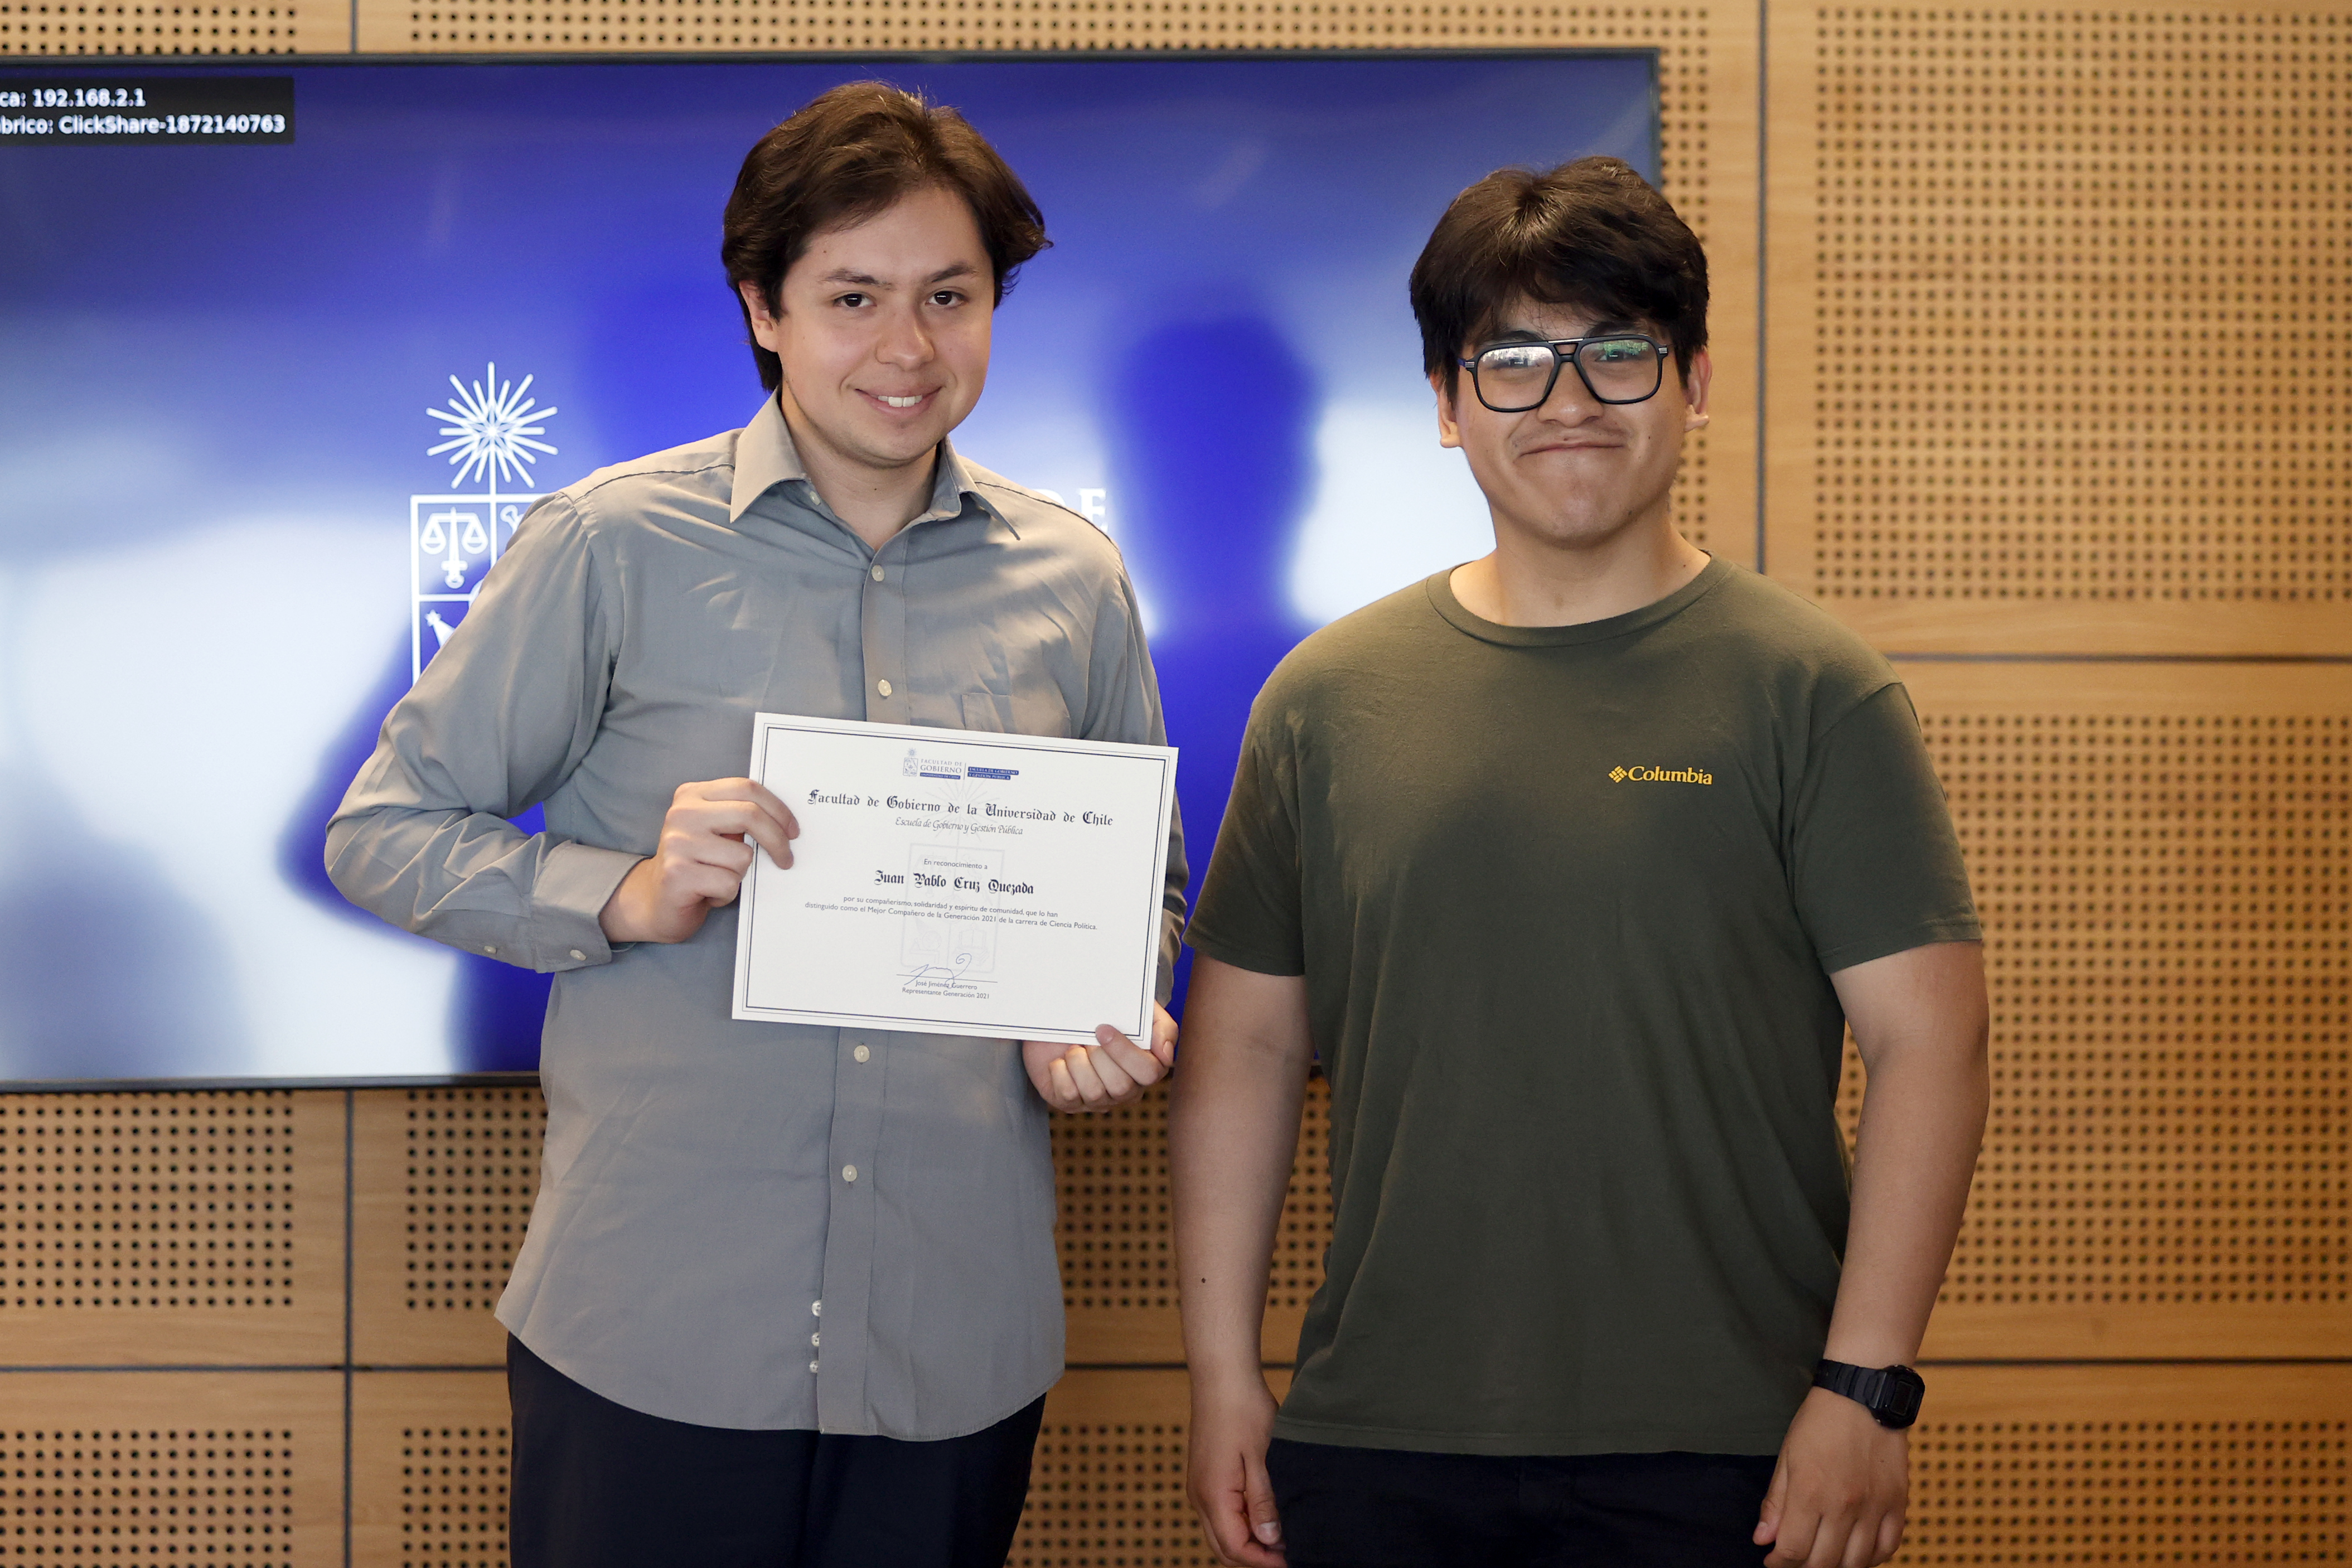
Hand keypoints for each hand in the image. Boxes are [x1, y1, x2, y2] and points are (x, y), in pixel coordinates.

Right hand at [599, 778, 798, 944]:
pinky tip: (709, 893)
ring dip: (740, 875)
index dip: (778, 809)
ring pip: (742, 856)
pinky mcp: (677, 874)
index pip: (746, 788)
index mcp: (692, 795)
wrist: (654, 901)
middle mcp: (682, 814)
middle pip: (750, 815)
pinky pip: (729, 883)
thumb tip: (785, 823)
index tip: (793, 831)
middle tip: (786, 859)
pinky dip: (727, 894)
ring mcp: (677, 843)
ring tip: (719, 878)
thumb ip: (739, 818)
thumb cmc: (694, 865)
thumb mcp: (714, 831)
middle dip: (777, 841)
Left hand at [1024, 1003, 1177, 1111]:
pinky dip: (1059, 1071)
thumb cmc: (1105, 1016)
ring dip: (1078, 1063)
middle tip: (1088, 1039)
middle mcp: (1125, 1091)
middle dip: (1099, 1057)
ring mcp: (1098, 1101)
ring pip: (1094, 1092)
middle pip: (1121, 1086)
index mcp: (1146, 1070)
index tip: (1103, 1029)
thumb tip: (1165, 1053)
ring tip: (1074, 1049)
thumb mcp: (1139, 1011)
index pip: (1149, 1073)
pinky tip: (1060, 1060)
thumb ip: (1162, 1027)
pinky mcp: (1070, 1103)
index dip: (1125, 1053)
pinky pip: (1068, 1095)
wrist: (1062, 1017)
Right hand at [1187, 1374, 1285, 1566]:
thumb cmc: (1243, 1410)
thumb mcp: (1261, 1459)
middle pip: (1224, 1548)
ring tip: (1282, 1535)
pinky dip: (1241, 1524)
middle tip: (1288, 1554)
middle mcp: (1199, 1496)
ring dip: (1248, 1541)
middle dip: (1255, 1558)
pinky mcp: (1205, 1476)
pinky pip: (1219, 1514)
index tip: (1292, 1560)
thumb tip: (1270, 1541)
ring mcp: (1199, 1486)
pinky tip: (1265, 1513)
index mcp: (1213, 1496)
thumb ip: (1263, 1503)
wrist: (1222, 1376)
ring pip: (1221, 1533)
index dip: (1264, 1561)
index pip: (1236, 1548)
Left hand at [1756, 1387, 1908, 1566]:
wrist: (1863, 1395)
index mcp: (1810, 1492)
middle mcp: (1844, 1505)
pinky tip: (1857, 1553)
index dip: (1779, 1563)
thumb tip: (1763, 1539)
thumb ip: (1776, 1502)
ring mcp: (1874, 1507)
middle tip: (1797, 1560)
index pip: (1792, 1550)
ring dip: (1838, 1567)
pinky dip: (1871, 1558)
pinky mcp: (1897, 1503)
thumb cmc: (1820, 1422)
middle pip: (1824, 1563)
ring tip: (1825, 1558)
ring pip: (1857, 1562)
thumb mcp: (1787, 1457)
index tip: (1773, 1562)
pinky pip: (1888, 1547)